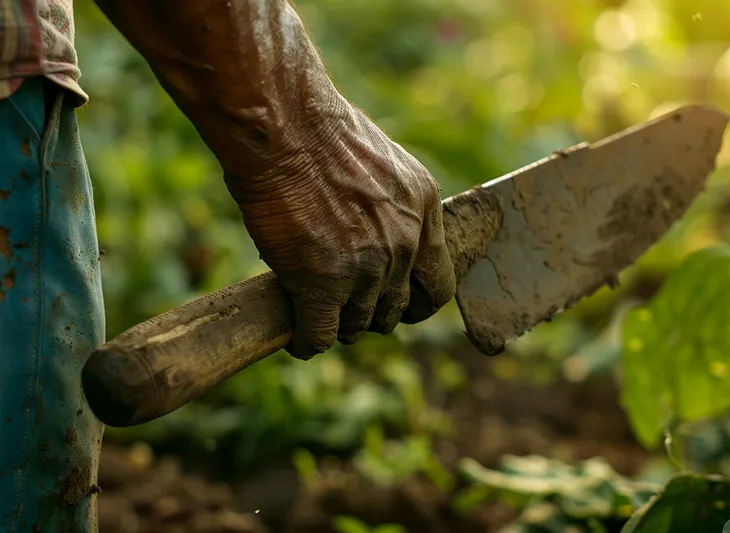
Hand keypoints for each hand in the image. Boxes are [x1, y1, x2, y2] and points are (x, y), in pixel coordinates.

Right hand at [223, 94, 455, 359]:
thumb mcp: (381, 163)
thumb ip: (390, 205)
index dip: (416, 304)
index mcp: (424, 211)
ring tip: (317, 318)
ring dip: (338, 326)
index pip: (438, 285)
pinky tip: (297, 337)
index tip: (398, 306)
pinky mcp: (322, 283)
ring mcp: (366, 267)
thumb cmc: (320, 132)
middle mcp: (404, 244)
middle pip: (395, 310)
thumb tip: (377, 230)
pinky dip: (308, 341)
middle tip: (345, 307)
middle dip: (371, 314)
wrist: (286, 126)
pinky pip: (321, 334)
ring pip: (358, 324)